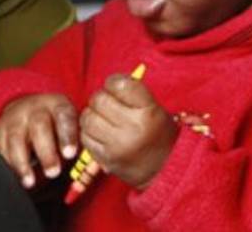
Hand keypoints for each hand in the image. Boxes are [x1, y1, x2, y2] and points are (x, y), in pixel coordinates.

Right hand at [0, 93, 79, 187]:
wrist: (29, 109)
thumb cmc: (58, 125)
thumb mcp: (70, 126)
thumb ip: (77, 144)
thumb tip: (87, 169)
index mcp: (58, 105)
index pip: (64, 117)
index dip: (67, 136)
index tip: (70, 155)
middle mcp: (35, 108)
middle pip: (39, 127)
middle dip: (46, 152)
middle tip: (53, 173)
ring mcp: (15, 118)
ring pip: (16, 138)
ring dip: (22, 162)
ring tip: (30, 182)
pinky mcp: (0, 131)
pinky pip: (2, 148)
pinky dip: (8, 165)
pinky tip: (16, 178)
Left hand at [78, 72, 176, 189]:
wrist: (166, 169)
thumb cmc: (158, 132)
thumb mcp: (155, 109)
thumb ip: (133, 93)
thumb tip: (109, 81)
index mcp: (148, 112)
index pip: (120, 84)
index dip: (114, 82)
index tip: (116, 87)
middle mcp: (133, 128)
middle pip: (99, 100)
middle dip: (101, 98)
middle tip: (108, 103)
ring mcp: (118, 146)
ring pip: (88, 118)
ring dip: (92, 115)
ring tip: (103, 118)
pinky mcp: (106, 159)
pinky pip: (85, 137)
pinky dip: (89, 132)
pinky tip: (100, 133)